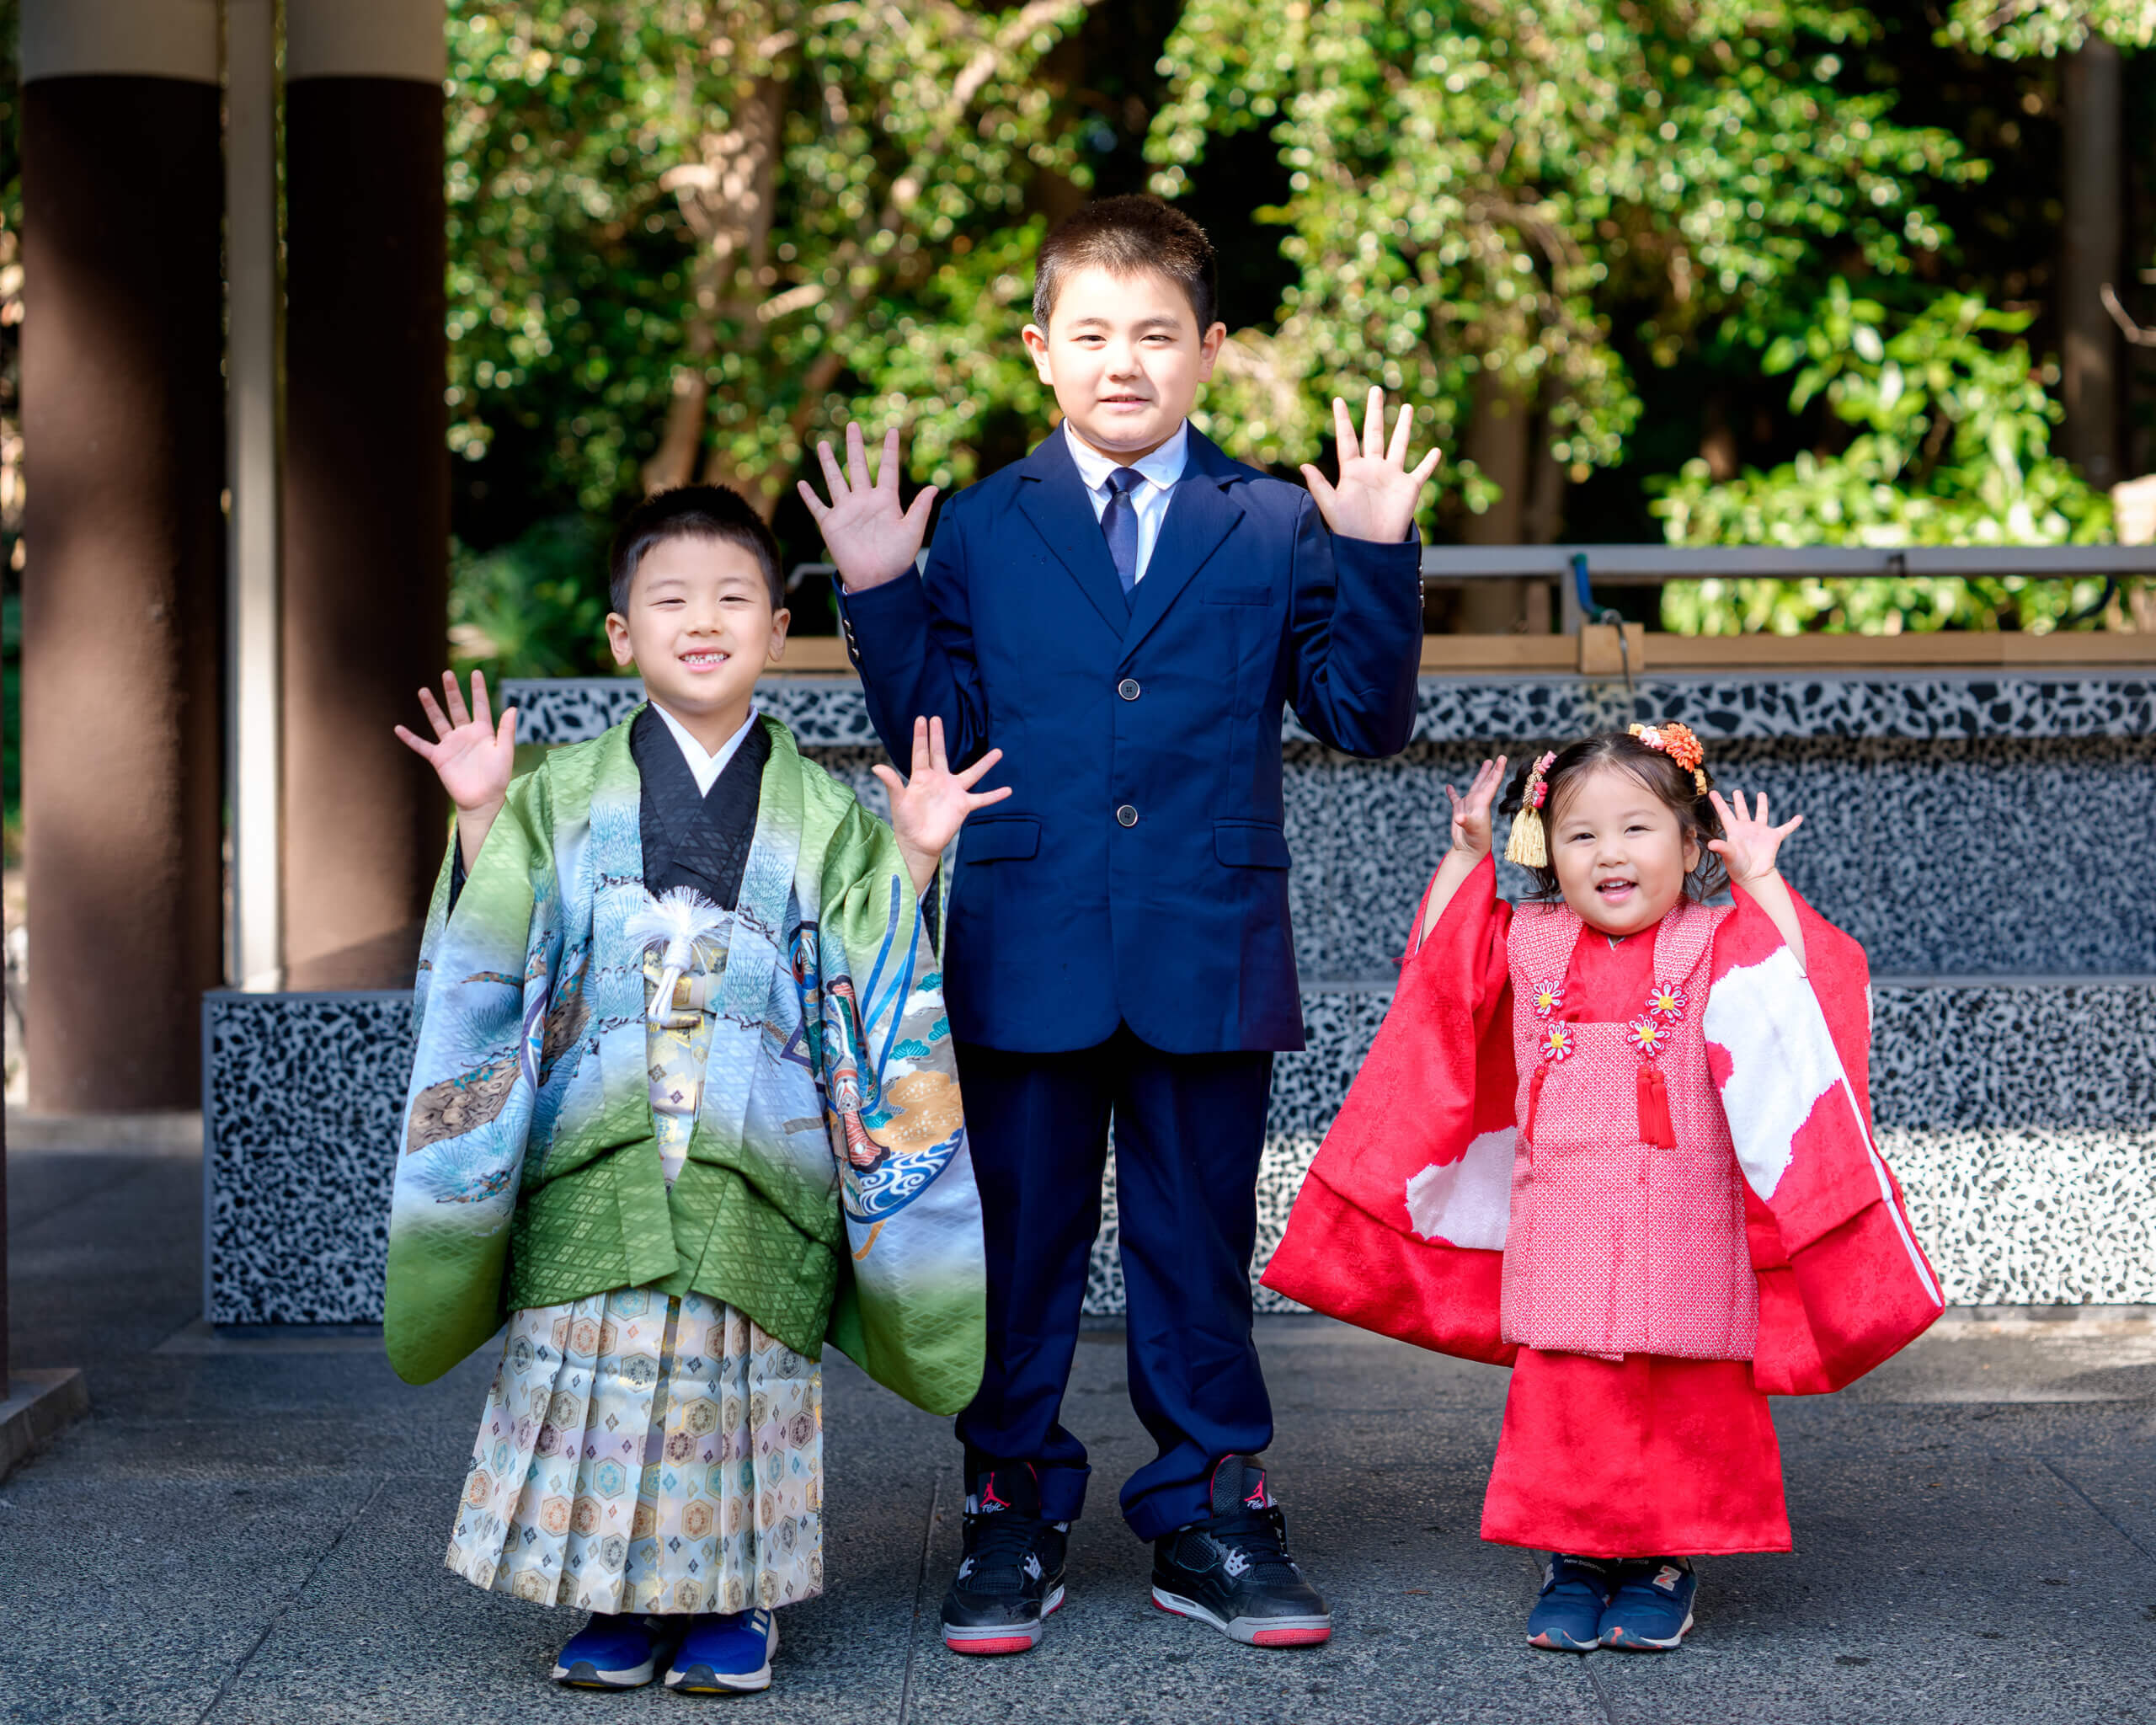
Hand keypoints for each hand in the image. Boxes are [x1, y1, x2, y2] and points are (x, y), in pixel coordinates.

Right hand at [395, 670, 516, 815]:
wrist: (483, 800)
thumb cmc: (498, 777)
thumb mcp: (505, 751)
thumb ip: (507, 730)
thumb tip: (513, 707)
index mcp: (483, 732)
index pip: (480, 706)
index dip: (478, 690)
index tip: (475, 672)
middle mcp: (465, 735)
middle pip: (457, 708)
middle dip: (452, 691)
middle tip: (447, 673)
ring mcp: (451, 745)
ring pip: (438, 721)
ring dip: (431, 706)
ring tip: (423, 690)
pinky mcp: (439, 757)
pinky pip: (421, 745)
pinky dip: (409, 738)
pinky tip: (398, 728)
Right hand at [798, 423, 938, 591]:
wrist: (878, 579)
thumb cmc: (898, 558)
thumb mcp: (912, 531)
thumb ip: (921, 508)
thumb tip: (935, 487)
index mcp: (886, 500)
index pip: (888, 469)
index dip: (889, 450)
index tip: (891, 430)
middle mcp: (865, 501)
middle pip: (859, 467)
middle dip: (855, 446)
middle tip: (852, 425)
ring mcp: (847, 511)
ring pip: (835, 480)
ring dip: (829, 463)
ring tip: (822, 443)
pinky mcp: (831, 524)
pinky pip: (818, 507)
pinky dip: (809, 496)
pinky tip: (802, 483)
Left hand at [874, 717, 1010, 863]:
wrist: (918, 844)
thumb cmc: (906, 823)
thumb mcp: (898, 802)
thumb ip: (892, 783)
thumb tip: (876, 767)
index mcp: (921, 778)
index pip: (921, 752)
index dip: (921, 736)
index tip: (922, 719)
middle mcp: (939, 780)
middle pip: (940, 754)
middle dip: (938, 737)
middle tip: (938, 718)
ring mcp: (953, 792)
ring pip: (972, 774)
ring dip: (985, 764)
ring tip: (998, 751)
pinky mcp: (963, 806)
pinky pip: (982, 799)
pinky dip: (995, 796)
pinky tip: (1008, 790)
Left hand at [1300, 387, 1441, 543]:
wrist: (1372, 547)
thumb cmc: (1348, 529)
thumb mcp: (1330, 507)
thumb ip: (1319, 486)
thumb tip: (1303, 465)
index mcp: (1352, 470)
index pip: (1347, 439)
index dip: (1343, 420)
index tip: (1338, 400)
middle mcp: (1373, 469)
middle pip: (1374, 433)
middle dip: (1375, 412)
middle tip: (1375, 389)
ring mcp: (1391, 477)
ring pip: (1399, 445)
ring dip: (1403, 427)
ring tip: (1406, 406)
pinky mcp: (1408, 488)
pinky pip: (1421, 472)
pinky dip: (1429, 462)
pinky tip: (1436, 451)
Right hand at [1444, 755, 1507, 859]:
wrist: (1469, 850)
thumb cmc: (1476, 841)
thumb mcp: (1473, 830)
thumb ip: (1466, 822)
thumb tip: (1459, 817)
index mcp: (1483, 802)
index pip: (1493, 782)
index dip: (1498, 770)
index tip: (1502, 757)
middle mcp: (1478, 801)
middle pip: (1486, 781)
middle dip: (1492, 769)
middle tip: (1498, 757)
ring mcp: (1469, 806)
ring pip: (1475, 785)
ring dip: (1480, 775)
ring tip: (1486, 763)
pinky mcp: (1459, 811)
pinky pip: (1455, 799)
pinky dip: (1452, 793)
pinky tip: (1449, 786)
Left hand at [1707, 788, 1802, 884]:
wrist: (1754, 876)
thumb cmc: (1738, 867)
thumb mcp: (1729, 855)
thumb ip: (1721, 847)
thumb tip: (1710, 844)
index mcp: (1734, 830)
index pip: (1725, 813)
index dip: (1718, 802)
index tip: (1712, 792)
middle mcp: (1747, 829)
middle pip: (1742, 811)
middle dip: (1739, 801)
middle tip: (1736, 791)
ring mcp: (1760, 832)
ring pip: (1762, 814)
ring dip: (1761, 804)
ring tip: (1761, 793)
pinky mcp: (1773, 838)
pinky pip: (1785, 829)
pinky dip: (1792, 824)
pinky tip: (1799, 818)